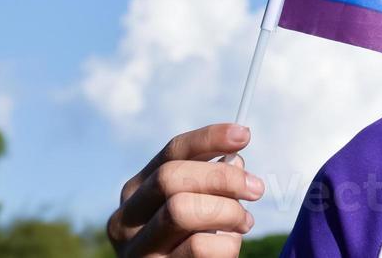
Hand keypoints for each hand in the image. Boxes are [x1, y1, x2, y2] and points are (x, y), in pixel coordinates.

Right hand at [107, 123, 264, 256]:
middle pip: (170, 177)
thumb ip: (211, 181)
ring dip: (227, 212)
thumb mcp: (196, 206)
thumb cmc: (190, 242)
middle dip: (221, 178)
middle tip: (256, 189)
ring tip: (244, 222)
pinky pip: (198, 248)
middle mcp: (126, 220)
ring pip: (181, 211)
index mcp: (136, 192)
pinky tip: (229, 247)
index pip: (171, 152)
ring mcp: (137, 251)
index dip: (209, 138)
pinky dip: (226, 244)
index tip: (244, 135)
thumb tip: (234, 161)